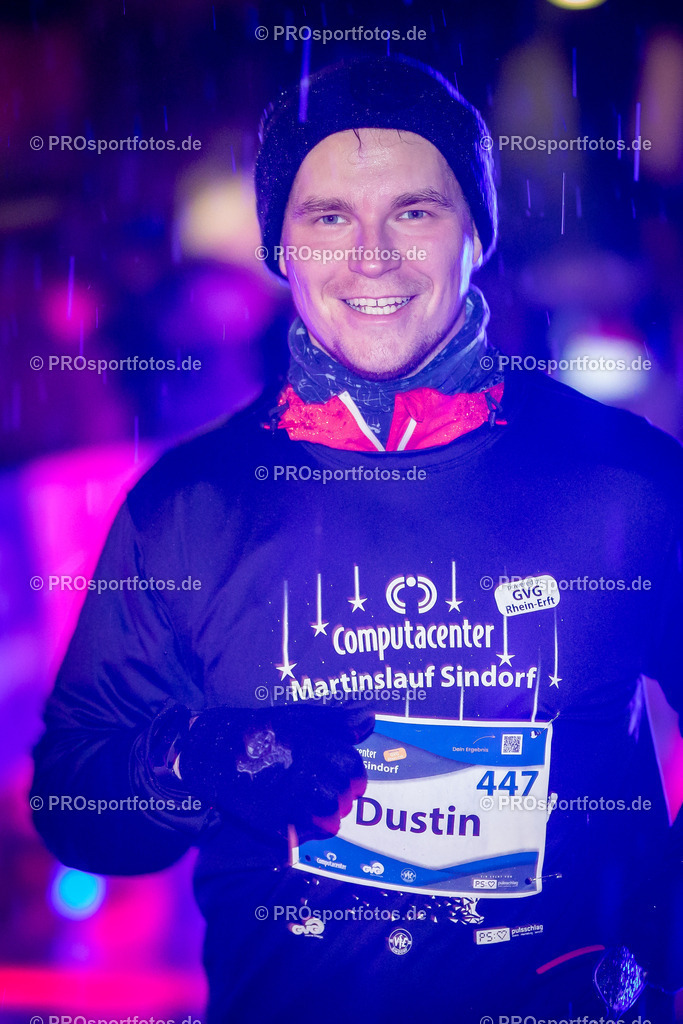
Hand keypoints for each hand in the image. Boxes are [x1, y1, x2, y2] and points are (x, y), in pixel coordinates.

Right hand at [177, 703, 373, 837]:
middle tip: (323, 790)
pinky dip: (309, 828)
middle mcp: (312, 773)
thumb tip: (368, 718)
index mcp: (321, 747)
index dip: (352, 776)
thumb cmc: (263, 731)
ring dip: (326, 813)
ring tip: (312, 804)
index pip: (355, 770)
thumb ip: (338, 721)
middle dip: (339, 795)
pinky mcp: (277, 821)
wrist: (218, 751)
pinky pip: (309, 833)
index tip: (343, 778)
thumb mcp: (301, 716)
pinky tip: (298, 816)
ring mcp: (294, 800)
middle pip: (345, 796)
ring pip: (331, 817)